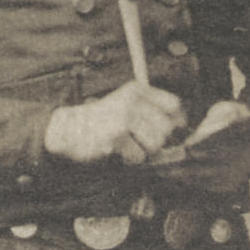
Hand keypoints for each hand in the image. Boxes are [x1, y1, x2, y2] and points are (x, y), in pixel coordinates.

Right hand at [47, 80, 188, 164]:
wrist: (67, 130)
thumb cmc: (101, 122)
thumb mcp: (126, 105)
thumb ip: (152, 111)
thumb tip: (182, 125)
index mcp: (137, 90)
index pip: (174, 104)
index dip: (176, 120)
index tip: (167, 129)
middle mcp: (132, 101)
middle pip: (166, 128)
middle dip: (156, 140)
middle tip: (138, 140)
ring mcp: (123, 118)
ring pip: (155, 144)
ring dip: (143, 150)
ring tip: (127, 145)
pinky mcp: (116, 136)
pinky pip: (138, 156)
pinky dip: (130, 159)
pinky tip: (117, 151)